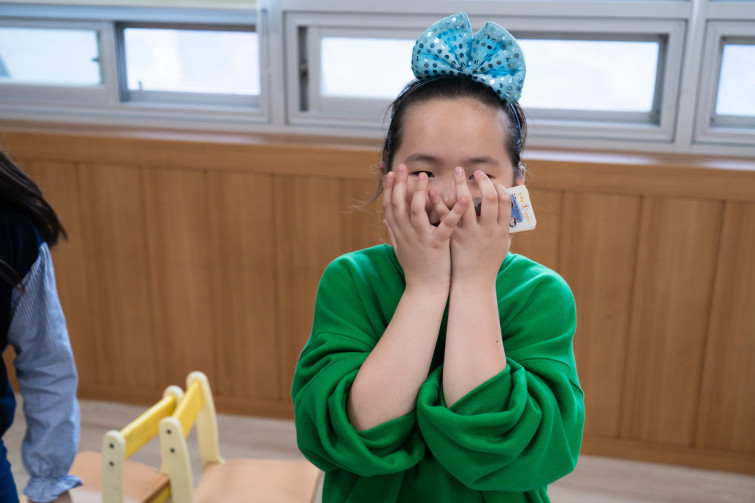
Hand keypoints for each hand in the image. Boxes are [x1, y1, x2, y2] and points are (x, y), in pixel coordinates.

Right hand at [383, 164, 466, 290]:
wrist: (425, 290)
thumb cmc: (415, 269)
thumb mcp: (400, 248)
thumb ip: (393, 232)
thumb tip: (384, 219)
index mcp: (399, 233)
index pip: (390, 206)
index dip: (389, 188)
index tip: (391, 172)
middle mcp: (406, 234)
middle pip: (399, 204)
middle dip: (400, 184)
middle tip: (404, 167)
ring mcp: (420, 239)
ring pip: (416, 211)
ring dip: (419, 193)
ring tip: (424, 177)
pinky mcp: (437, 245)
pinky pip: (445, 226)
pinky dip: (454, 211)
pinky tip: (463, 198)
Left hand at [450, 167, 511, 284]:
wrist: (474, 284)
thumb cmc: (489, 264)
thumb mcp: (504, 245)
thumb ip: (509, 227)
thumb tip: (515, 210)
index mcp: (502, 231)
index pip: (506, 202)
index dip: (499, 188)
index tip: (492, 181)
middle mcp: (488, 231)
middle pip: (489, 199)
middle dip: (483, 181)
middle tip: (476, 172)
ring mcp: (471, 234)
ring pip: (468, 203)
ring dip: (462, 185)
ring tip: (458, 171)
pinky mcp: (455, 238)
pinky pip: (446, 217)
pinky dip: (439, 202)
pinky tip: (433, 191)